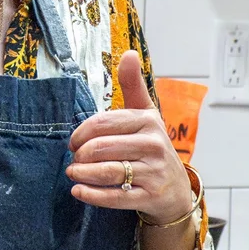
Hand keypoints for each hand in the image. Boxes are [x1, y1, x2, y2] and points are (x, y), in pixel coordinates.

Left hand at [66, 51, 193, 223]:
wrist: (176, 190)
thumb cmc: (152, 148)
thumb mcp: (146, 114)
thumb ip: (133, 85)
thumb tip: (129, 53)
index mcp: (148, 121)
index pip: (102, 123)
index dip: (80, 133)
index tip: (73, 142)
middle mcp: (153, 145)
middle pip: (101, 148)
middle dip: (80, 155)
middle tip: (74, 160)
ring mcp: (153, 172)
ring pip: (106, 172)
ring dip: (82, 173)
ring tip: (72, 173)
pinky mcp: (150, 197)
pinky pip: (115, 196)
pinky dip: (91, 195)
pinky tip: (78, 191)